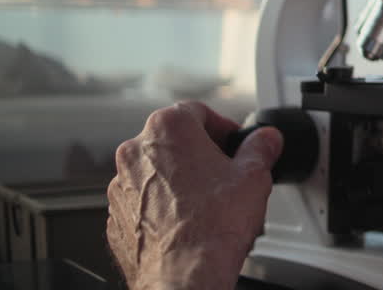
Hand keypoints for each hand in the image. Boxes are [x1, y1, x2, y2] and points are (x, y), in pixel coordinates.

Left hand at [107, 102, 282, 289]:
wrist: (183, 275)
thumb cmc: (210, 227)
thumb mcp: (254, 176)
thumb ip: (261, 147)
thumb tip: (266, 139)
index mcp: (167, 129)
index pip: (198, 110)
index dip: (222, 127)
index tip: (233, 143)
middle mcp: (136, 152)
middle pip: (173, 139)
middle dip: (199, 153)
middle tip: (224, 173)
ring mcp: (120, 185)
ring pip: (155, 170)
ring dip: (178, 178)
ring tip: (207, 202)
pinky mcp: (116, 214)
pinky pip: (142, 199)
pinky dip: (162, 205)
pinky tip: (187, 220)